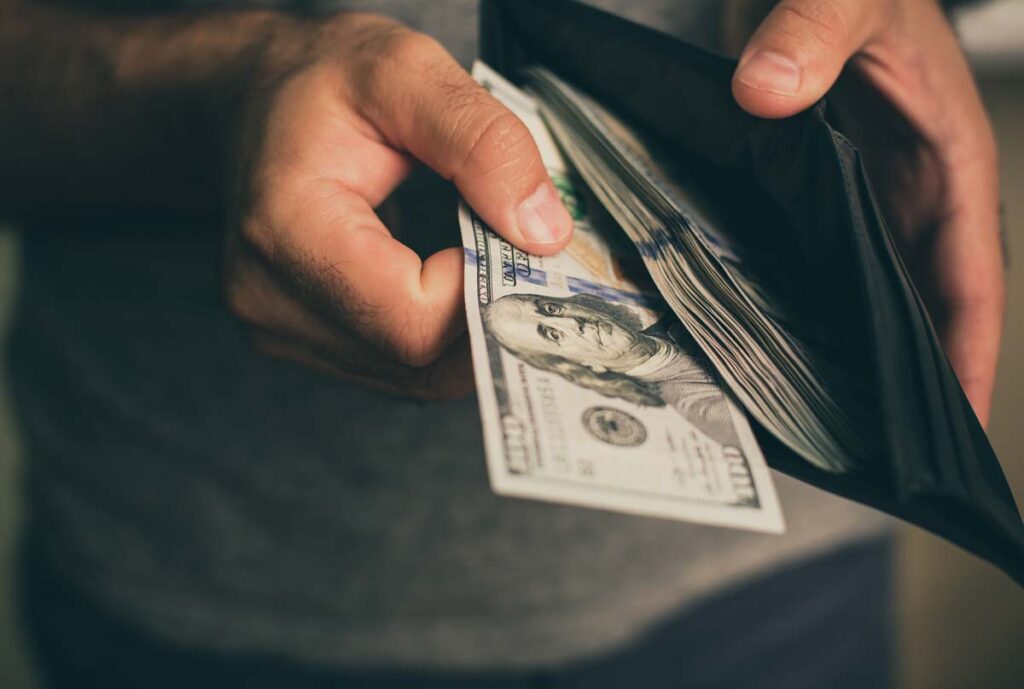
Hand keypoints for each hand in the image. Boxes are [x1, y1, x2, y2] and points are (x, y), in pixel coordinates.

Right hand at [225, 13, 572, 398]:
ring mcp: (280, 329)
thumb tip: (544, 234)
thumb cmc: (319, 79)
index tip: (504, 228)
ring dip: (469, 330)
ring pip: (416, 380)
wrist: (248, 98)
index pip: (413, 323)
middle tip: (515, 251)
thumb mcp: (409, 70)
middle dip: (488, 315)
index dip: (481, 289)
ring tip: (478, 257)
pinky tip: (447, 279)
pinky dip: (442, 336)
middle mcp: (271, 299)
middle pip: (419, 365)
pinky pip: (399, 369)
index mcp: (286, 230)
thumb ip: (483, 142)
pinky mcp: (299, 341)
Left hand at [727, 0, 1003, 424]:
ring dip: (858, 354)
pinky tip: (773, 345)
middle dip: (912, 382)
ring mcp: (867, 194)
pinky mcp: (821, 187)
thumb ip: (816, 28)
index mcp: (947, 163)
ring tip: (824, 426)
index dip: (968, 355)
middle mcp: (913, 191)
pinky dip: (810, 307)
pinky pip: (822, 262)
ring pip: (872, 293)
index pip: (970, 279)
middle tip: (878, 458)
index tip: (959, 427)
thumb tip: (767, 92)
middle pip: (921, 306)